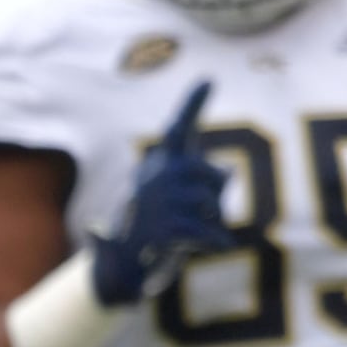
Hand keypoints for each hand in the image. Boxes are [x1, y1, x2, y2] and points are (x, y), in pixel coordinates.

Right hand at [90, 81, 233, 305]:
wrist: (117, 268)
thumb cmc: (149, 230)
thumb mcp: (171, 200)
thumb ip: (199, 181)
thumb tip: (229, 173)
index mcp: (155, 165)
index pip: (178, 130)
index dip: (193, 103)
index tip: (208, 79)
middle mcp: (155, 177)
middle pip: (216, 175)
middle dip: (218, 195)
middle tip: (199, 213)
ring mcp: (158, 202)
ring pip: (214, 205)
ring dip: (212, 222)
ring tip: (188, 233)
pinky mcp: (164, 228)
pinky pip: (209, 230)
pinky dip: (215, 241)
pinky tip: (211, 247)